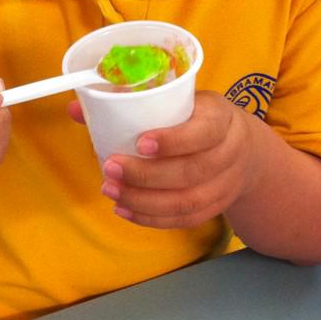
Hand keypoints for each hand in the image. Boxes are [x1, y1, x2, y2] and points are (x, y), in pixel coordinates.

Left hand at [86, 91, 260, 228]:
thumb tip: (76, 108)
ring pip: (188, 201)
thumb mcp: (179, 100)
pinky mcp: (217, 207)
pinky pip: (186, 219)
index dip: (173, 140)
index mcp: (221, 117)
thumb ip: (131, 103)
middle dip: (146, 175)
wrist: (244, 148)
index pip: (204, 131)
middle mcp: (230, 152)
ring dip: (145, 200)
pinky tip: (125, 209)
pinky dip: (153, 218)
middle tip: (111, 168)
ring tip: (112, 191)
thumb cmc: (199, 117)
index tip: (140, 143)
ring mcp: (227, 184)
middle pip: (192, 171)